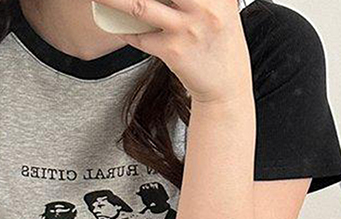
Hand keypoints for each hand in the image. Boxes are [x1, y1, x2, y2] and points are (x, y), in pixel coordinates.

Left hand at [97, 0, 252, 104]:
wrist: (227, 88)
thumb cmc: (221, 45)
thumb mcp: (221, 9)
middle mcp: (205, 7)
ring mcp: (187, 29)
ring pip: (138, 5)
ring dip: (112, 0)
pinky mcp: (173, 51)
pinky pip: (139, 36)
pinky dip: (126, 29)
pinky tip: (122, 25)